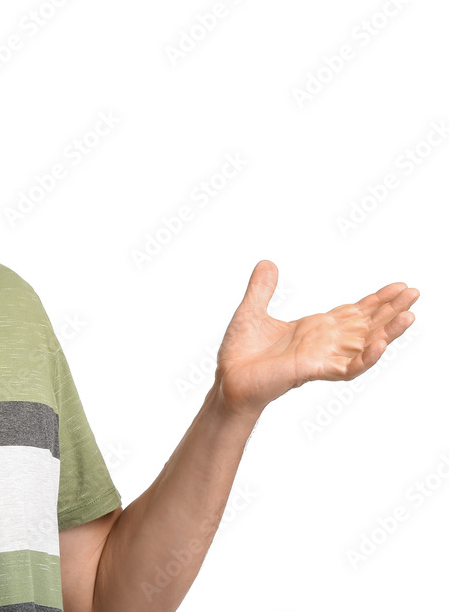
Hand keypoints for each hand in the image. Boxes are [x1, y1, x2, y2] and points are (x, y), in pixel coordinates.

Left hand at [214, 260, 418, 417]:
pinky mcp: (313, 371)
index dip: (376, 300)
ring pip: (365, 345)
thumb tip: (267, 263)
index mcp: (314, 329)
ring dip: (388, 332)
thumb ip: (262, 288)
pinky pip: (348, 367)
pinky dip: (366, 357)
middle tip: (415, 293)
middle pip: (366, 325)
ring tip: (410, 316)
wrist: (227, 380)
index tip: (399, 286)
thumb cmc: (240, 353)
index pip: (354, 312)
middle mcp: (323, 343)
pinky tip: (381, 343)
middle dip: (390, 310)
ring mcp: (321, 358)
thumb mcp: (251, 311)